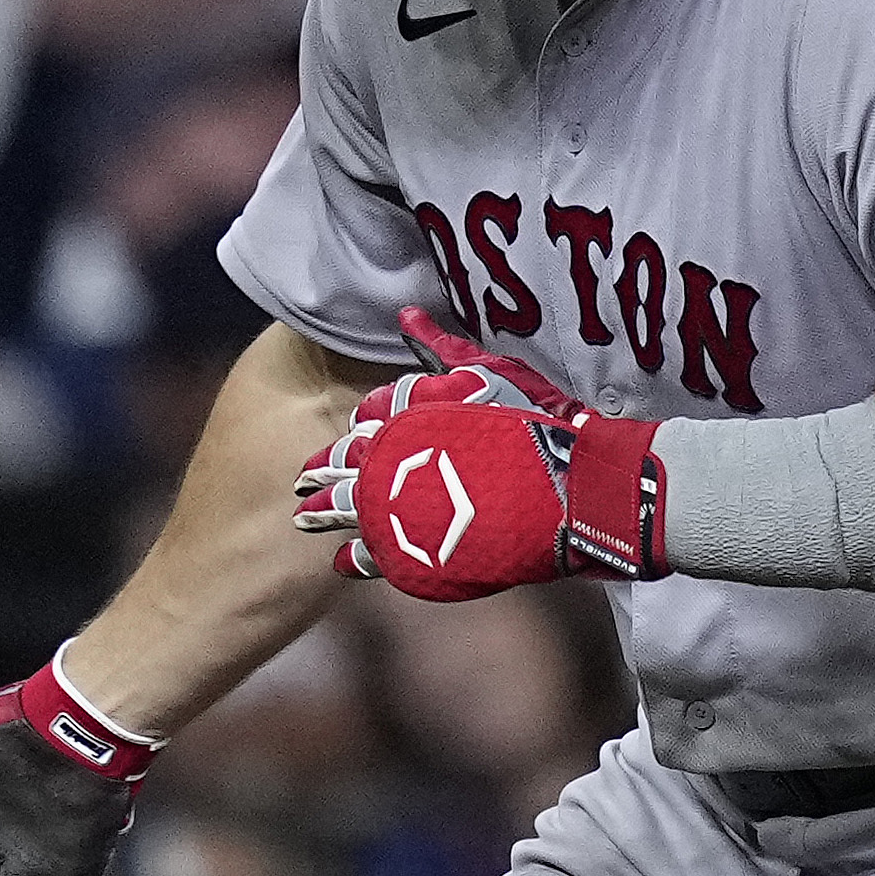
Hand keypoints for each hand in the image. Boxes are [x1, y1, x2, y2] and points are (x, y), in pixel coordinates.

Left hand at [292, 309, 662, 598]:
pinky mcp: (419, 553)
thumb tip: (405, 314)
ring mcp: (404, 510)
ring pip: (353, 510)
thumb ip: (441, 348)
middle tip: (302, 478)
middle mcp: (396, 461)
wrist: (573, 489)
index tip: (343, 435)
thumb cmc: (537, 425)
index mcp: (408, 415)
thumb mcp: (489, 373)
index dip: (355, 429)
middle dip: (325, 471)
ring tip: (305, 518)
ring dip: (328, 513)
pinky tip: (342, 561)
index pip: (368, 418)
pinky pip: (377, 557)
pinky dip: (359, 558)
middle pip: (348, 465)